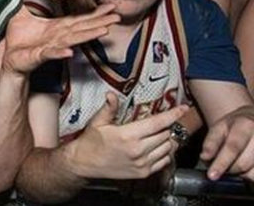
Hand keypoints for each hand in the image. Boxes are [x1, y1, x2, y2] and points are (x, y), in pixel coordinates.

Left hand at [2, 4, 119, 74]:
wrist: (9, 59)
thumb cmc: (18, 40)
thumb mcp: (20, 16)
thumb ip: (24, 2)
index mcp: (56, 28)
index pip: (79, 19)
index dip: (95, 13)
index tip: (110, 7)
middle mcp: (57, 37)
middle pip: (82, 28)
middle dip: (100, 22)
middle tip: (117, 16)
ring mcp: (50, 47)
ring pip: (72, 40)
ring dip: (87, 35)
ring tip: (104, 30)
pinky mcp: (39, 55)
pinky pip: (51, 53)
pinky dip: (60, 53)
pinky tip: (70, 52)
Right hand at [70, 92, 188, 178]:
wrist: (84, 163)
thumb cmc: (90, 141)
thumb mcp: (98, 122)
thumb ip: (109, 108)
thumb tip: (111, 94)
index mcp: (128, 135)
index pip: (158, 123)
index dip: (173, 114)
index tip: (183, 109)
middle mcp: (138, 150)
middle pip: (165, 134)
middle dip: (166, 126)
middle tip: (160, 122)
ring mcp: (142, 163)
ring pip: (168, 148)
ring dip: (167, 140)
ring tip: (159, 134)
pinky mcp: (143, 172)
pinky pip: (164, 161)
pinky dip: (165, 153)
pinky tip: (156, 147)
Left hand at [201, 105, 253, 180]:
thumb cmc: (234, 126)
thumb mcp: (219, 127)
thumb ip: (211, 142)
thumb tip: (205, 157)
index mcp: (245, 125)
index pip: (232, 147)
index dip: (221, 163)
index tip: (211, 175)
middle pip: (243, 164)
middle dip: (229, 169)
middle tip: (221, 167)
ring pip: (252, 173)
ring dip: (241, 174)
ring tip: (235, 164)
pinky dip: (249, 176)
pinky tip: (246, 167)